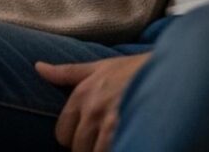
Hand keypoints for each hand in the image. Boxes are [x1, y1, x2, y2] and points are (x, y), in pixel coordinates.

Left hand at [36, 53, 150, 151]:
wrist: (171, 70)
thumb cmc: (134, 69)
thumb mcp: (100, 66)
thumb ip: (67, 72)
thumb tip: (38, 67)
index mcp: (82, 94)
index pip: (62, 132)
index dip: (74, 138)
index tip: (88, 135)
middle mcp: (92, 109)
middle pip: (77, 147)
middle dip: (88, 147)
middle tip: (103, 139)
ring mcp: (110, 123)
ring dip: (102, 150)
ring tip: (115, 139)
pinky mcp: (127, 133)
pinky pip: (111, 151)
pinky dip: (119, 148)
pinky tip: (126, 141)